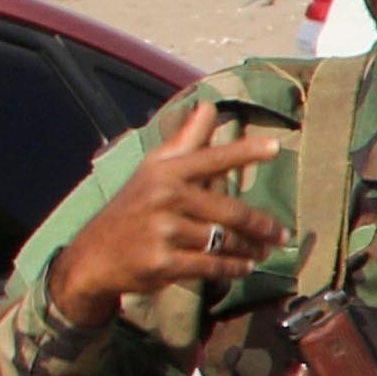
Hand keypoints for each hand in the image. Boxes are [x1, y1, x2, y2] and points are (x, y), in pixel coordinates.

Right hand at [49, 100, 288, 326]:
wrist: (93, 257)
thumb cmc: (133, 207)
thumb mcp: (153, 171)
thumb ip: (185, 141)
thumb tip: (209, 107)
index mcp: (165, 172)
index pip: (211, 158)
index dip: (244, 152)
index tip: (275, 148)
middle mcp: (164, 197)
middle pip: (230, 210)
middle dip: (262, 226)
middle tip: (283, 235)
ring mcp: (163, 230)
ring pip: (225, 241)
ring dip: (250, 249)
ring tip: (264, 251)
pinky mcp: (163, 262)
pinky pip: (212, 266)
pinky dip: (234, 268)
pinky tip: (244, 267)